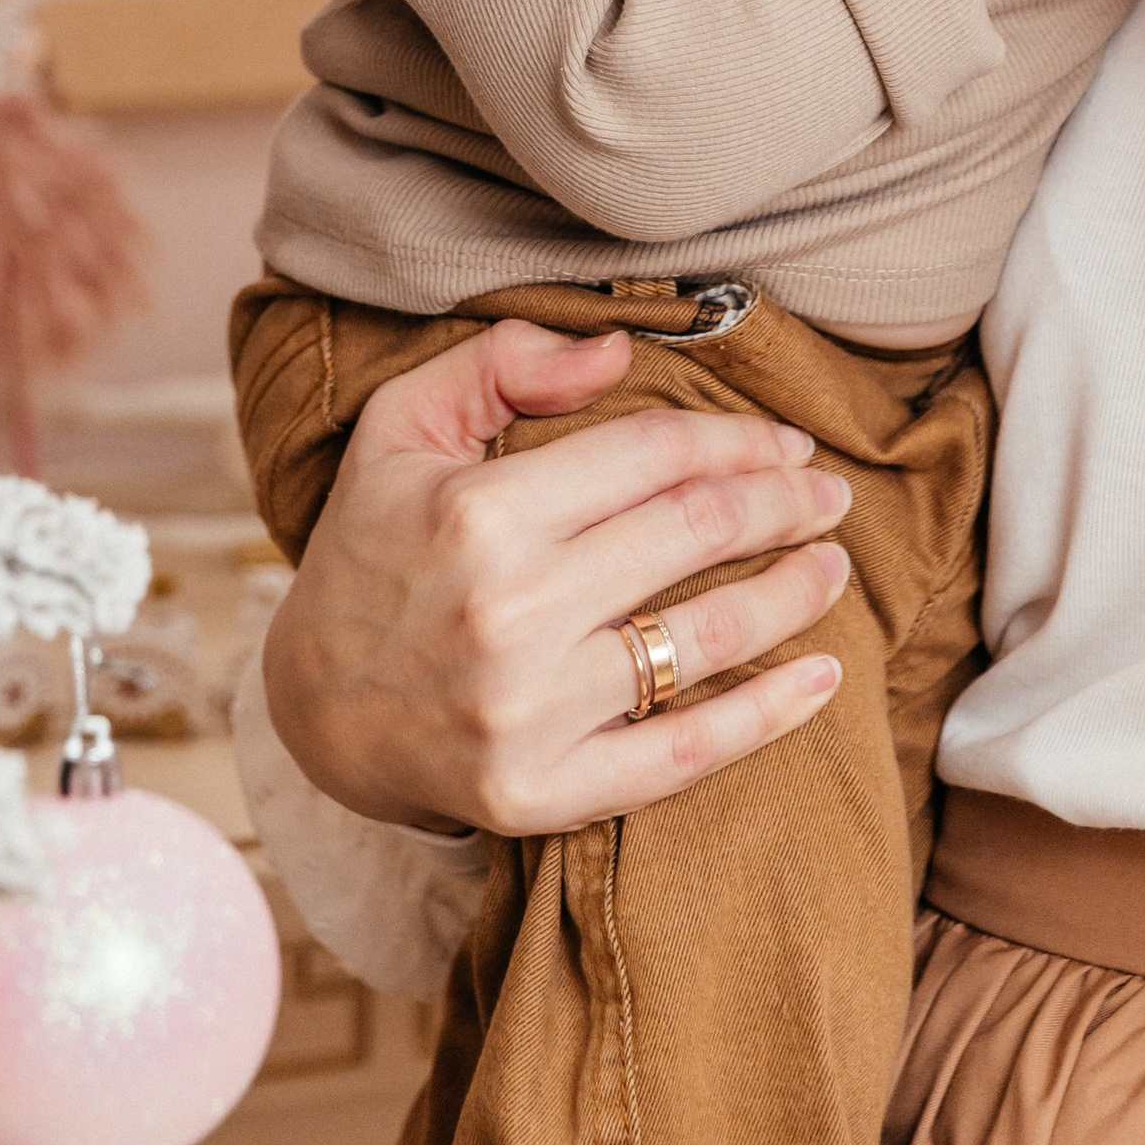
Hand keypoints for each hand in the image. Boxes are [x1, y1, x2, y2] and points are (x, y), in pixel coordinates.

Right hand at [262, 320, 850, 835]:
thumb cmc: (372, 547)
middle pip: (693, 536)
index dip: (735, 439)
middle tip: (828, 493)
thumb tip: (623, 349)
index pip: (653, 456)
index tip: (785, 441)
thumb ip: (506, 364)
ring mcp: (529, 714)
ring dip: (790, 595)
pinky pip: (681, 755)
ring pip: (703, 638)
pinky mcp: (541, 795)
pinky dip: (765, 717)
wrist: (312, 709)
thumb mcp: (405, 426)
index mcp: (482, 513)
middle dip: (782, 504)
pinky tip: (819, 680)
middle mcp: (510, 612)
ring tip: (832, 566)